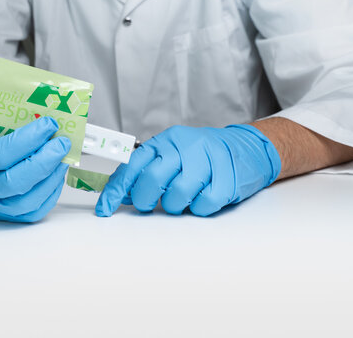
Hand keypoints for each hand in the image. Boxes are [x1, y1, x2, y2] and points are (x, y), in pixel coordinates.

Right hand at [0, 117, 70, 222]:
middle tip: (62, 143)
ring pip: (29, 200)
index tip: (49, 125)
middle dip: (45, 160)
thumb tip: (42, 113)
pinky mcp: (8, 216)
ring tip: (64, 158)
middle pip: (16, 182)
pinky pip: (36, 210)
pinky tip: (58, 173)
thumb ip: (5, 121)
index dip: (28, 139)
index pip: (0, 154)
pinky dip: (52, 191)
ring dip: (52, 177)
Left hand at [95, 125, 280, 216]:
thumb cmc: (203, 156)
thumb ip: (146, 172)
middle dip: (146, 199)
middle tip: (151, 203)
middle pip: (152, 180)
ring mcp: (207, 161)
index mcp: (166, 141)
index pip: (132, 165)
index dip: (116, 190)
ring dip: (176, 205)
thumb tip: (121, 193)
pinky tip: (204, 197)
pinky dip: (200, 209)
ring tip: (184, 198)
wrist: (247, 148)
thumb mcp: (172, 156)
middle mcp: (184, 147)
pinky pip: (203, 205)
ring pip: (176, 196)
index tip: (105, 210)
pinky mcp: (226, 178)